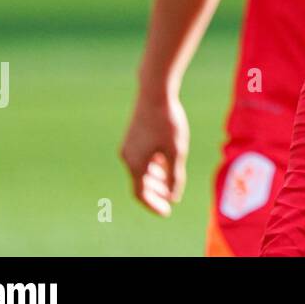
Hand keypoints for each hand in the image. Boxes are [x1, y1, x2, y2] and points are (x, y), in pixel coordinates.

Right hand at [119, 92, 189, 216]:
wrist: (155, 92)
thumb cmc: (167, 122)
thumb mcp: (176, 151)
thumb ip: (174, 176)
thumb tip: (173, 196)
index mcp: (136, 164)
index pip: (141, 194)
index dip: (153, 205)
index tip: (166, 211)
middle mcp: (128, 157)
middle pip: (141, 183)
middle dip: (156, 193)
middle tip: (171, 199)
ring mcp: (129, 146)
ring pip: (141, 170)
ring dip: (155, 179)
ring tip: (170, 183)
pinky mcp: (133, 135)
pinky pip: (141, 158)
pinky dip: (153, 165)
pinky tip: (166, 164)